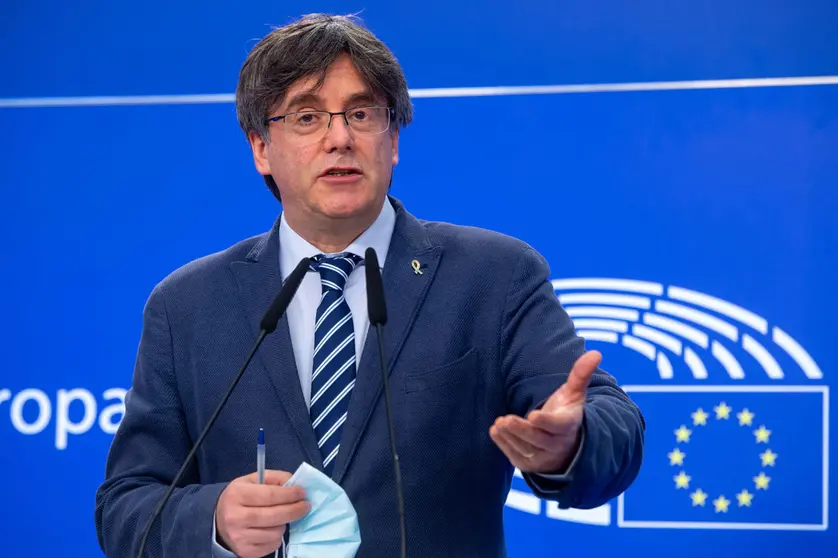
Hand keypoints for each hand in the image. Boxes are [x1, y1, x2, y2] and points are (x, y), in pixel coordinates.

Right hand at [215, 470, 310, 557]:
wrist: (218, 521)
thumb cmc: (239, 497)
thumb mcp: (251, 480)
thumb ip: (274, 478)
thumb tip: (294, 484)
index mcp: (236, 495)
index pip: (270, 495)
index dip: (290, 494)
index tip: (302, 493)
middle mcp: (235, 517)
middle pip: (275, 516)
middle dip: (295, 510)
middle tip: (305, 505)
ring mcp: (239, 537)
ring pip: (276, 532)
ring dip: (284, 524)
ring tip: (282, 517)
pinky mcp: (245, 552)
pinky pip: (272, 545)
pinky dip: (277, 536)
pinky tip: (272, 528)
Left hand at [490, 350, 600, 473]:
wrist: (567, 446)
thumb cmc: (566, 413)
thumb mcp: (575, 395)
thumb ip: (581, 374)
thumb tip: (595, 353)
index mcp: (568, 426)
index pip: (557, 426)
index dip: (545, 422)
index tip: (532, 415)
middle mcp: (557, 445)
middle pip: (538, 439)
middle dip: (521, 430)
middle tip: (505, 419)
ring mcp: (544, 458)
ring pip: (525, 449)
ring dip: (510, 437)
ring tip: (499, 424)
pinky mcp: (530, 465)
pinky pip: (516, 457)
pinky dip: (504, 445)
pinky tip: (496, 431)